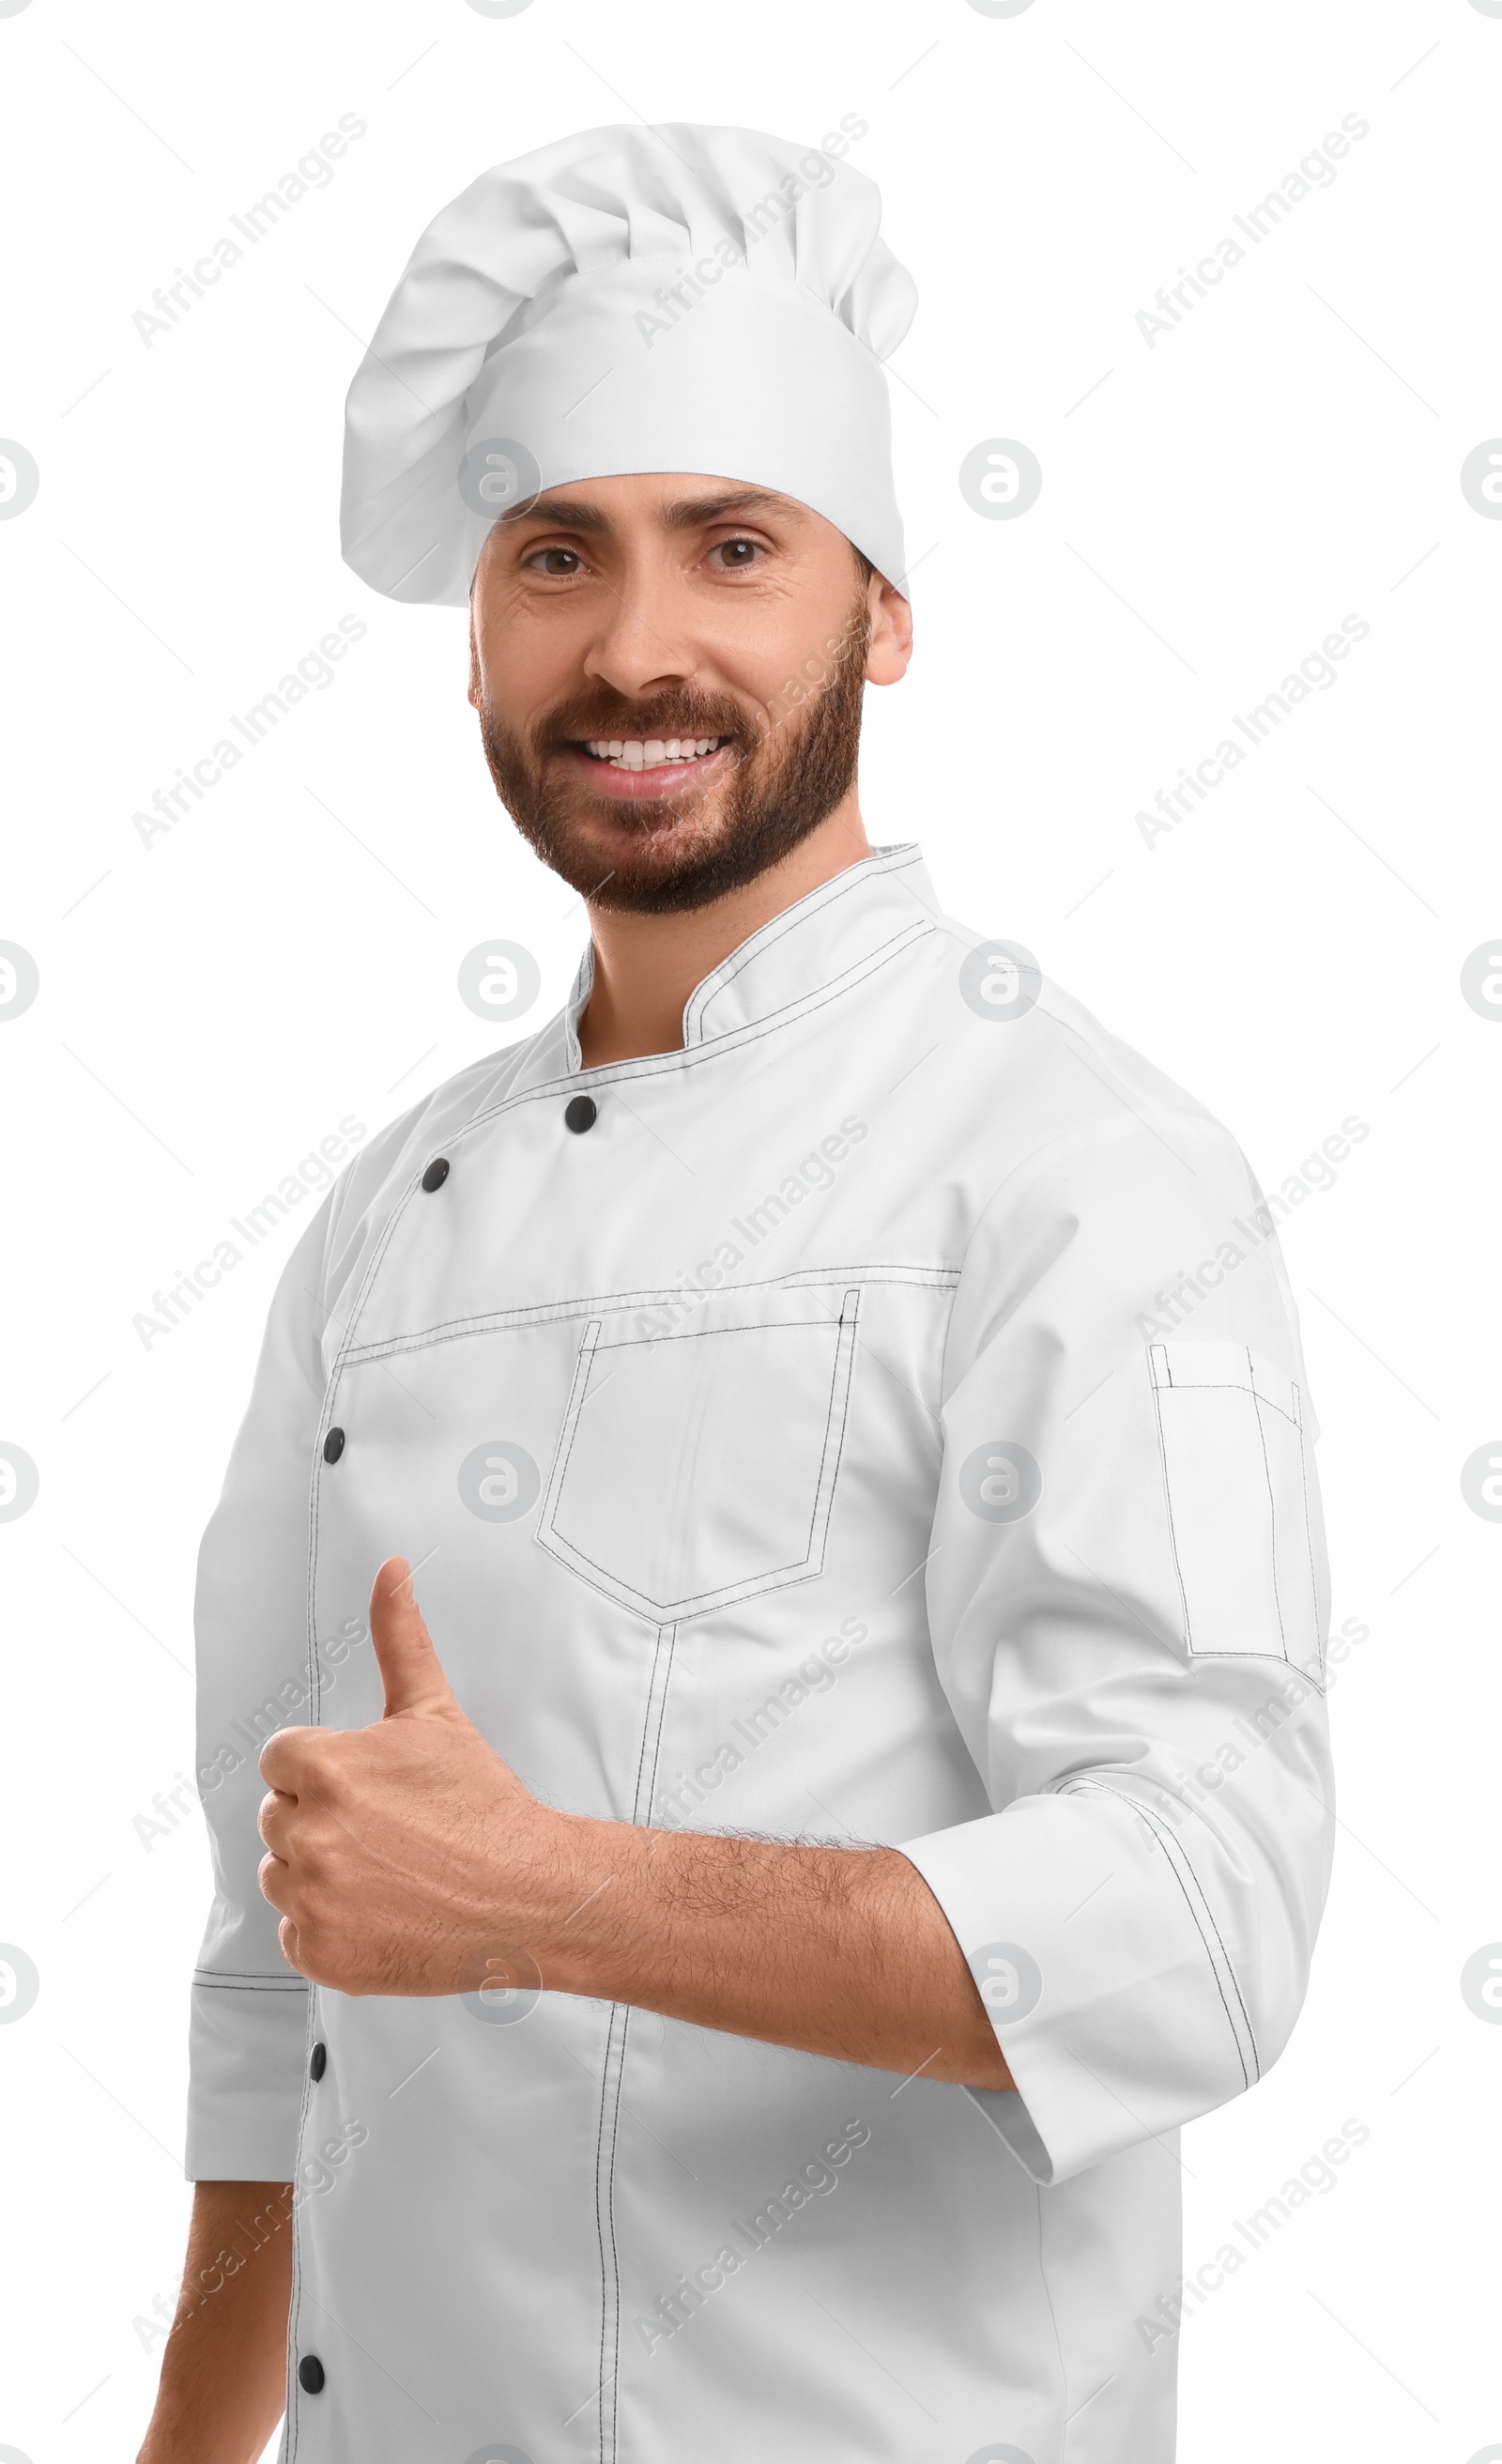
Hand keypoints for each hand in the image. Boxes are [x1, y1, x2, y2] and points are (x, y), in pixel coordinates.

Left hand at [257, 1557, 557, 1995]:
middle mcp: (308, 1833)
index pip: (280, 1760)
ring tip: (385, 1871)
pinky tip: (380, 1913)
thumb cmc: (484, 1805)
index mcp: (325, 1768)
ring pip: (280, 1875)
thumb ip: (400, 1638)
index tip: (368, 1790)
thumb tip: (390, 1570)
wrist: (529, 1893)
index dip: (323, 1771)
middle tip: (386, 1831)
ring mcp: (312, 1898)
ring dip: (317, 1874)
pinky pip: (293, 1933)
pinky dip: (328, 1928)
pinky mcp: (319, 1953)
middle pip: (277, 1817)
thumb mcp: (434, 1714)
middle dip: (320, 1820)